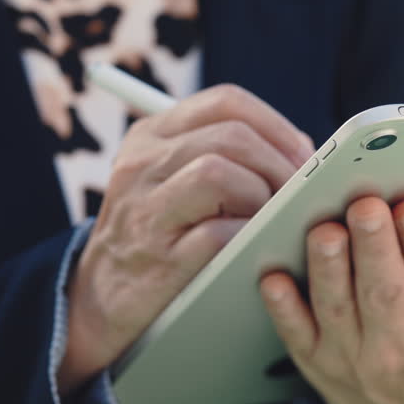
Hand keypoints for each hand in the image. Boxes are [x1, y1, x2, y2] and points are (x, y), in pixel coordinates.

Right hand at [60, 84, 314, 392]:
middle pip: (232, 136)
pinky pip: (218, 232)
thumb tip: (303, 153)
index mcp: (152, 136)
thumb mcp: (174, 183)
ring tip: (275, 220)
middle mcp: (142, 163)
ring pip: (220, 173)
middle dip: (280, 164)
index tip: (303, 154)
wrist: (99, 300)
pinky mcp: (159, 256)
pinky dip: (249, 237)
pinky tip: (258, 247)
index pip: (226, 102)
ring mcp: (146, 209)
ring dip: (263, 197)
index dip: (276, 125)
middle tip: (301, 193)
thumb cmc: (159, 237)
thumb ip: (226, 159)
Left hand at [259, 197, 403, 403]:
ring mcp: (350, 355)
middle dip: (375, 245)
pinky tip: (274, 278)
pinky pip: (295, 333)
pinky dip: (283, 307)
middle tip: (366, 206)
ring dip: (330, 268)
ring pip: (338, 307)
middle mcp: (396, 346)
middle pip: (384, 290)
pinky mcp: (314, 360)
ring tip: (326, 231)